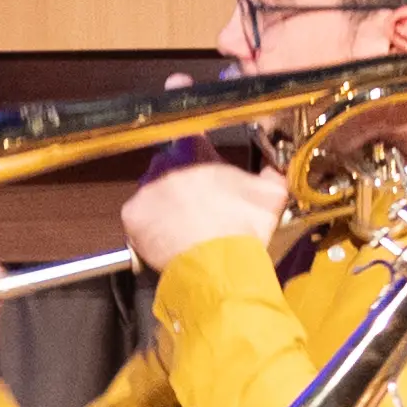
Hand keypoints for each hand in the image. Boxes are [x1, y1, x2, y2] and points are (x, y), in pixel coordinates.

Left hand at [118, 149, 281, 272]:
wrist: (220, 265)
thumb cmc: (242, 230)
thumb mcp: (271, 194)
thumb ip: (271, 172)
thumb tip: (274, 169)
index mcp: (196, 152)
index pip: (192, 141)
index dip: (199, 156)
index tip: (204, 168)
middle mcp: (166, 164)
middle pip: (169, 166)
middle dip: (181, 182)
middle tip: (197, 204)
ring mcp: (146, 189)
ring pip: (152, 191)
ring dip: (164, 203)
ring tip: (183, 224)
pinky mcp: (132, 214)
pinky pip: (137, 216)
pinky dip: (147, 226)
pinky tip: (166, 236)